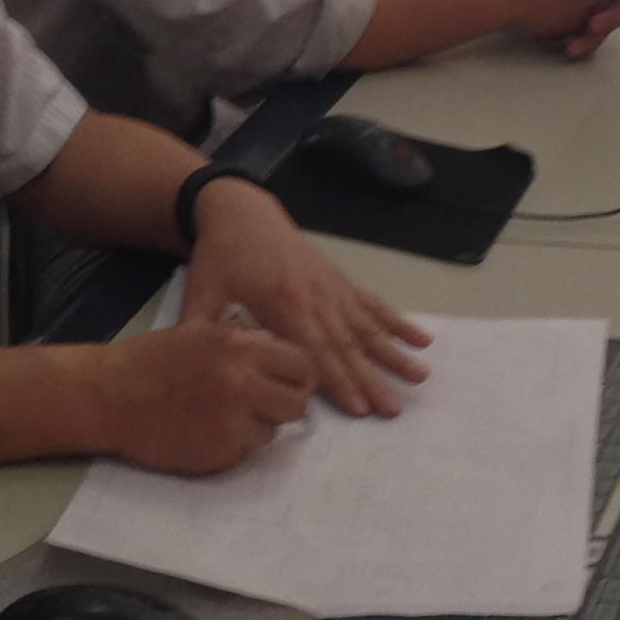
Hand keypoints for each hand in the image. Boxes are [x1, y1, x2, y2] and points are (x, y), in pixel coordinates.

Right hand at [88, 318, 313, 472]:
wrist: (107, 396)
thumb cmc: (150, 360)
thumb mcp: (202, 333)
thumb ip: (245, 345)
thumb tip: (281, 356)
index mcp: (240, 346)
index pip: (302, 365)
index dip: (298, 376)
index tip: (288, 382)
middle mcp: (242, 382)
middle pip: (297, 404)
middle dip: (284, 404)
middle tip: (264, 404)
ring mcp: (232, 421)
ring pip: (273, 431)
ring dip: (257, 426)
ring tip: (224, 415)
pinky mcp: (219, 452)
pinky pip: (245, 451)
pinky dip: (232, 443)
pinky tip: (204, 430)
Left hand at [182, 178, 430, 417]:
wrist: (241, 209)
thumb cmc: (219, 254)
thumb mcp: (201, 292)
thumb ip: (202, 331)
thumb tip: (198, 372)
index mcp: (280, 303)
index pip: (312, 351)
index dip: (336, 381)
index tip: (358, 408)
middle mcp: (314, 296)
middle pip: (346, 345)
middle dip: (371, 380)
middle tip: (393, 410)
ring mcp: (331, 287)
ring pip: (367, 327)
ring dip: (393, 354)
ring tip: (419, 378)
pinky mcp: (339, 280)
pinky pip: (372, 304)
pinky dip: (397, 322)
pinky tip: (421, 338)